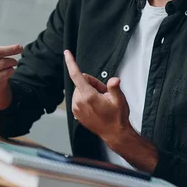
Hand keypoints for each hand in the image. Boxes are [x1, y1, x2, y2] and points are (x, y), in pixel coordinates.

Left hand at [64, 49, 158, 172]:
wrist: (114, 134)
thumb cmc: (117, 117)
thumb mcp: (119, 100)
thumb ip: (114, 87)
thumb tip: (114, 80)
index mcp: (88, 96)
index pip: (77, 75)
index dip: (71, 62)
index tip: (66, 53)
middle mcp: (79, 102)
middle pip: (82, 82)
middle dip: (93, 84)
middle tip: (104, 94)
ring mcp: (76, 108)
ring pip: (80, 89)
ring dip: (89, 91)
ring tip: (101, 101)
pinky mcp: (76, 113)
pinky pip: (78, 98)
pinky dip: (85, 98)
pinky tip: (95, 105)